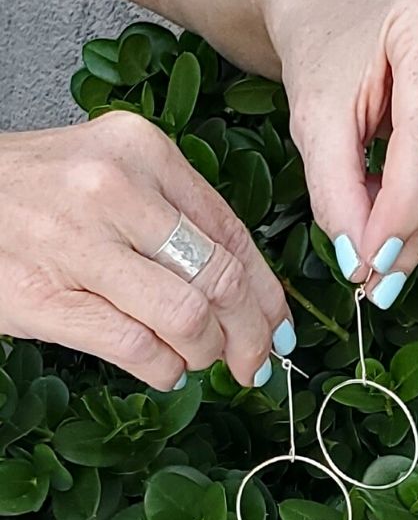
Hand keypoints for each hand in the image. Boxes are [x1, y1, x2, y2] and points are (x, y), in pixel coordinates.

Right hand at [0, 112, 294, 388]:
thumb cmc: (38, 194)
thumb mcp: (114, 179)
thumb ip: (178, 221)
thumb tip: (247, 293)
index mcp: (142, 151)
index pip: (231, 231)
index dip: (266, 290)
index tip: (278, 324)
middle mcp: (113, 189)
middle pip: (218, 277)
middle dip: (249, 333)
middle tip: (252, 360)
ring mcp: (76, 243)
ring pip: (186, 317)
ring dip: (204, 352)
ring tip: (195, 358)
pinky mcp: (44, 297)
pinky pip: (136, 347)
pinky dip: (164, 368)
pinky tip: (163, 366)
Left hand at [272, 0, 417, 307]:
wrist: (338, 31)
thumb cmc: (324, 62)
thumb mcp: (314, 123)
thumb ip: (336, 192)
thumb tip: (361, 259)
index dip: (401, 211)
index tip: (373, 264)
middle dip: (409, 228)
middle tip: (374, 277)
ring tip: (374, 207)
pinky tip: (404, 184)